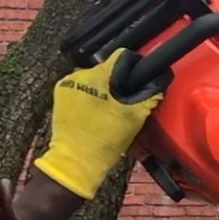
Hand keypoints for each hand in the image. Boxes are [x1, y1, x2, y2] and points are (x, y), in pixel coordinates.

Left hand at [33, 49, 165, 199]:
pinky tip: (93, 112)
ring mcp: (66, 85)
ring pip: (92, 79)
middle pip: (105, 69)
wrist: (76, 163)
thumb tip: (159, 81)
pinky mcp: (59, 97)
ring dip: (101, 89)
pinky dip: (88, 96)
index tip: (138, 81)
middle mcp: (79, 74)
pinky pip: (79, 88)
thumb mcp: (134, 119)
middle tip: (122, 102)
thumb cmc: (104, 141)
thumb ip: (149, 96)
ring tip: (107, 109)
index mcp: (97, 75)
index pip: (121, 57)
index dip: (133, 67)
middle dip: (115, 82)